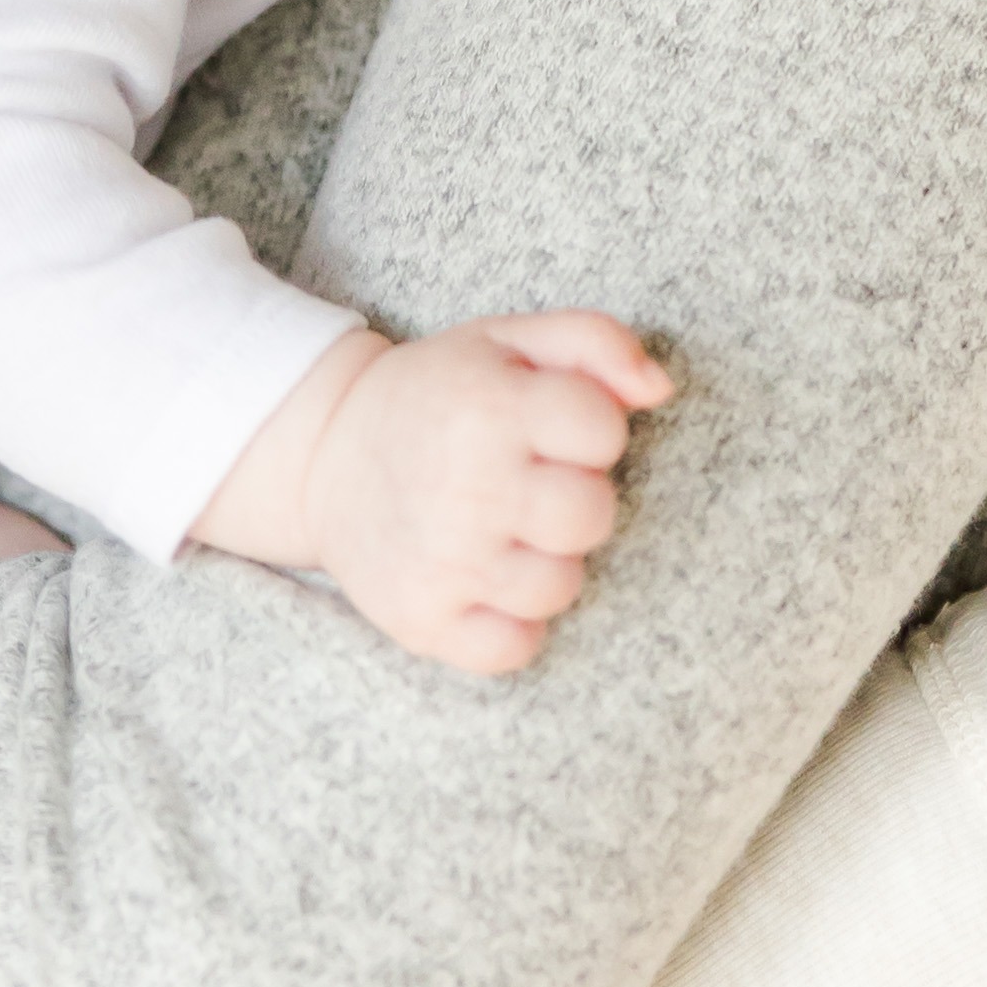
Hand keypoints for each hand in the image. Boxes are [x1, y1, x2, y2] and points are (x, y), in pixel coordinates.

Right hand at [197, 312, 672, 673]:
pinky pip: (517, 648)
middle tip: (533, 482)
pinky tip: (487, 580)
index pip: (605, 431)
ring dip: (547, 560)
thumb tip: (661, 390)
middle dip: (577, 498)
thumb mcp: (508, 337)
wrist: (326, 456)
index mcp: (491, 404)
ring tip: (506, 527)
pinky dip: (513, 622)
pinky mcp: (423, 621)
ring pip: (562, 587)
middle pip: (593, 516)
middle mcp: (467, 485)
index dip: (590, 428)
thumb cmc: (440, 394)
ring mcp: (444, 561)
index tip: (552, 427)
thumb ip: (596, 342)